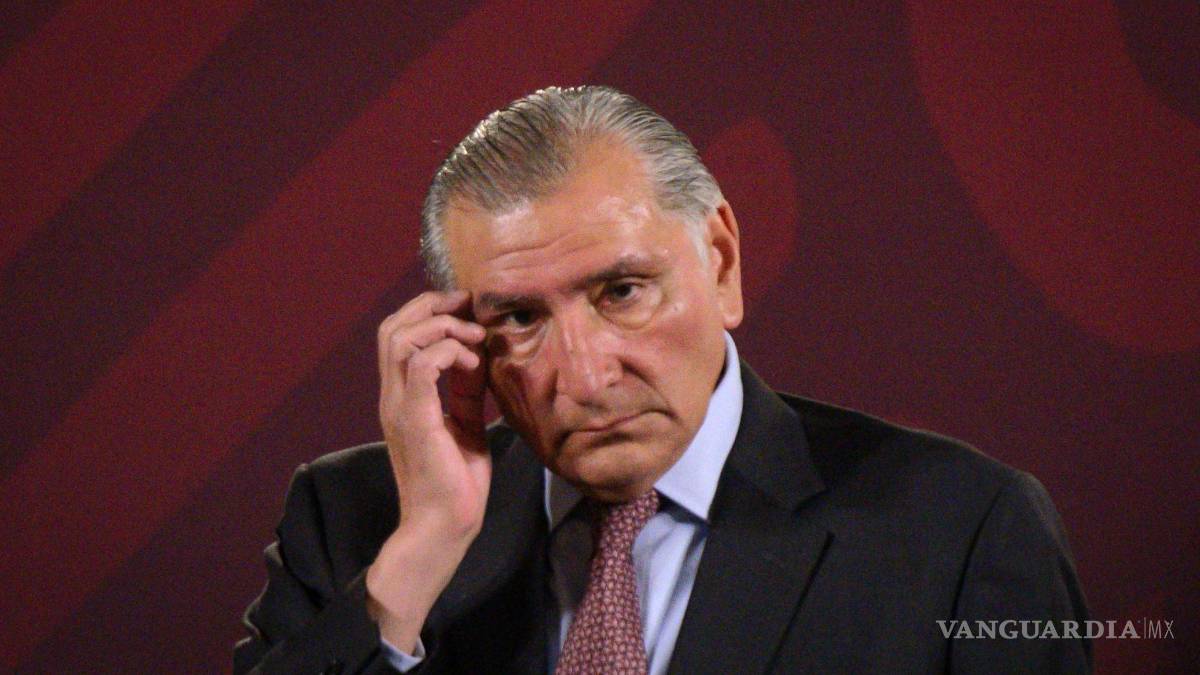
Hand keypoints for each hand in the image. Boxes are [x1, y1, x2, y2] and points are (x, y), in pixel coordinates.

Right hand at [366, 289, 489, 650]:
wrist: (444, 528)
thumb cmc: (456, 483)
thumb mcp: (465, 425)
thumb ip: (465, 392)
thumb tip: (477, 357)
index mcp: (401, 397)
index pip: (397, 334)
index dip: (428, 311)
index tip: (467, 311)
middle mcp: (393, 397)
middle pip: (392, 327)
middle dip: (432, 306)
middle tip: (469, 310)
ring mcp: (400, 407)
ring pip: (402, 338)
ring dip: (443, 327)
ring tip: (474, 339)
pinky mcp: (416, 420)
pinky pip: (423, 365)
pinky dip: (449, 351)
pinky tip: (473, 364)